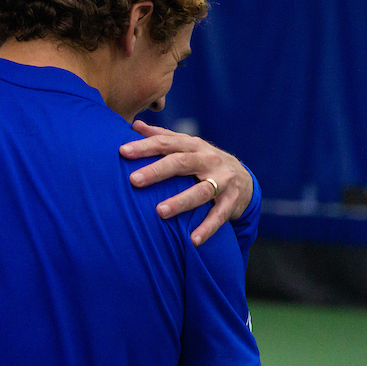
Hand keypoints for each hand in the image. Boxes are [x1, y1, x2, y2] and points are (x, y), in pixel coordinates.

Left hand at [121, 120, 252, 246]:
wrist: (244, 178)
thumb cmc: (204, 160)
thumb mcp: (187, 145)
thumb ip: (162, 136)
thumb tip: (135, 125)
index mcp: (193, 145)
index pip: (166, 143)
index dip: (144, 147)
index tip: (122, 151)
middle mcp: (208, 160)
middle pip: (181, 163)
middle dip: (157, 171)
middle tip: (134, 180)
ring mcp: (223, 180)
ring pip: (201, 191)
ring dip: (181, 201)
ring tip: (160, 212)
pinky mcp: (232, 201)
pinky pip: (219, 216)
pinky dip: (207, 228)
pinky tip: (192, 240)